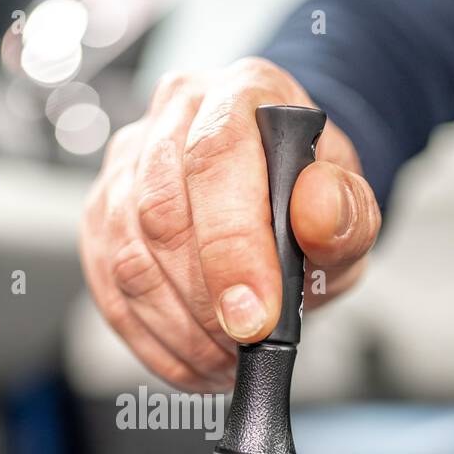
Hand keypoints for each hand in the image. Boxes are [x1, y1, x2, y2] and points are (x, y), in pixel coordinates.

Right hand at [81, 57, 381, 391]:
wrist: (284, 203)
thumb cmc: (311, 202)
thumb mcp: (352, 210)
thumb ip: (346, 213)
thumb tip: (318, 212)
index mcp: (240, 93)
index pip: (215, 158)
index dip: (231, 246)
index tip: (255, 317)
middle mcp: (174, 117)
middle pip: (159, 212)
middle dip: (204, 300)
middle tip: (245, 344)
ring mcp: (127, 166)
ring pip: (127, 257)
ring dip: (177, 327)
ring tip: (225, 357)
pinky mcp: (102, 217)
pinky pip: (109, 290)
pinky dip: (152, 341)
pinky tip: (192, 361)